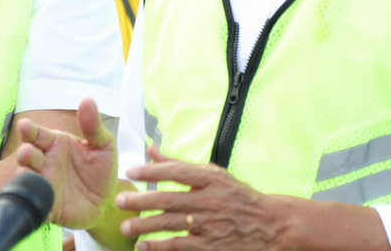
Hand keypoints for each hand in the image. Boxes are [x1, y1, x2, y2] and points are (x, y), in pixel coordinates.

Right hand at [16, 98, 117, 229]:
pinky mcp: (48, 206)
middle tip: (27, 152)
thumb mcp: (104, 146)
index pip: (38, 134)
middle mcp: (45, 163)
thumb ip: (94, 126)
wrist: (106, 202)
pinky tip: (38, 199)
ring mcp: (44, 184)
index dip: (29, 130)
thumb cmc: (101, 169)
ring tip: (29, 174)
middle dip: (25, 153)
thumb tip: (88, 100)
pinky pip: (35, 204)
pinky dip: (33, 202)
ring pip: (26, 179)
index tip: (24, 125)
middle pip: (27, 155)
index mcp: (55, 144)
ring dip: (25, 176)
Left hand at [116, 147, 284, 250]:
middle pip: (169, 199)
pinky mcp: (211, 246)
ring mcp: (210, 225)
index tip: (131, 171)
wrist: (271, 225)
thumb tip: (151, 150)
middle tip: (120, 201)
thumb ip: (180, 164)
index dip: (152, 171)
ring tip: (126, 227)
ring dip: (145, 226)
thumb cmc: (238, 197)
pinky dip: (160, 247)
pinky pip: (180, 247)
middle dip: (141, 200)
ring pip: (171, 225)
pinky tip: (144, 247)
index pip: (177, 171)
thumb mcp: (214, 175)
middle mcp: (210, 200)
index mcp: (211, 179)